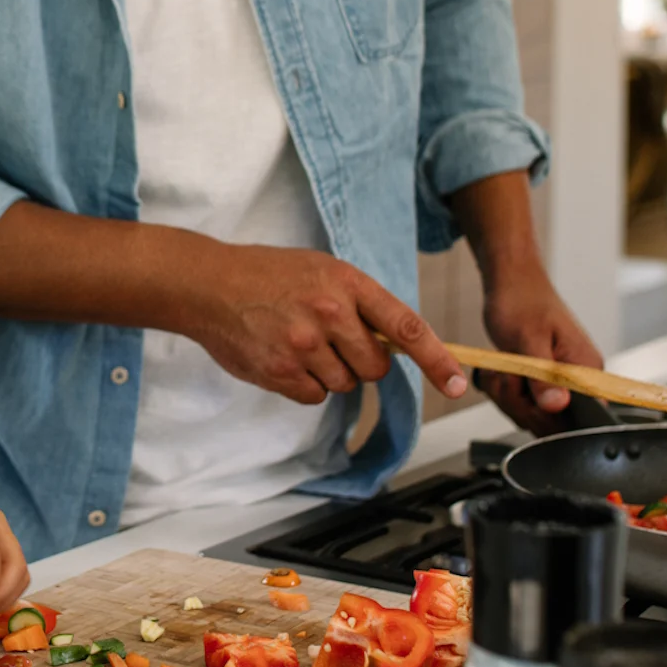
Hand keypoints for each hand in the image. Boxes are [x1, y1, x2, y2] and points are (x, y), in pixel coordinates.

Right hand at [192, 245, 470, 403]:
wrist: (208, 284)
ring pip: (344, 384)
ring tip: (297, 342)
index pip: (406, 327)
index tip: (458, 385)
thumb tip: (396, 344)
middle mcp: (329, 313)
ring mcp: (304, 345)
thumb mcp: (321, 270)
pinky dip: (303, 384)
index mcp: (347, 283)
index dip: (437, 360)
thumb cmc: (267, 274)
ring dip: (329, 372)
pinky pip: (314, 396)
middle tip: (331, 340)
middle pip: (376, 367)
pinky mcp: (280, 372)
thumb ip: (359, 303)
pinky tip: (282, 357)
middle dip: (361, 362)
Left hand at [478, 260, 603, 434]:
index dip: (549, 417)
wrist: (511, 283)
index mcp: (587, 370)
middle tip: (507, 374)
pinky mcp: (544, 384)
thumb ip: (543, 376)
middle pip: (552, 423)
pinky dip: (505, 393)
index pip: (583, 418)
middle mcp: (580, 381)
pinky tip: (501, 372)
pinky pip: (524, 406)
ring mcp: (561, 384)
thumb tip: (557, 406)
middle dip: (519, 403)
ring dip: (508, 396)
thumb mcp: (528, 340)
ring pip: (533, 416)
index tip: (526, 394)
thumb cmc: (522, 301)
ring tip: (502, 368)